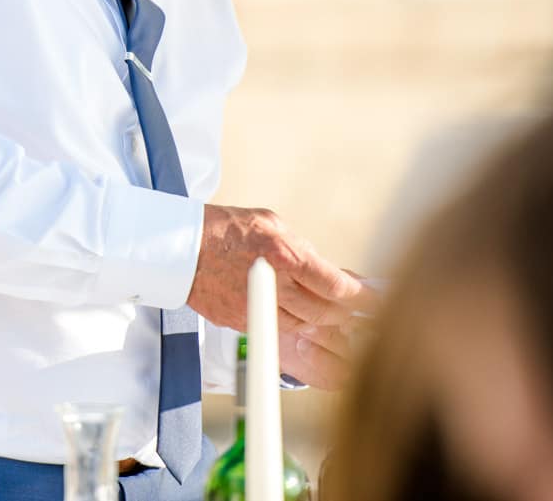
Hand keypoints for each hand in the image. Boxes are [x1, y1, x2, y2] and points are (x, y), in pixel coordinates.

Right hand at [187, 204, 377, 388]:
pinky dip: (292, 323)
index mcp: (286, 256)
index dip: (362, 298)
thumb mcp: (272, 224)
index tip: (373, 300)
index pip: (337, 287)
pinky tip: (296, 313)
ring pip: (304, 325)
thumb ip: (302, 249)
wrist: (178, 246)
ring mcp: (257, 307)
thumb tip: (329, 271)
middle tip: (355, 309)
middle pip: (325, 312)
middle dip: (344, 312)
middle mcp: (275, 285)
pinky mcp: (241, 321)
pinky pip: (277, 329)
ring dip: (320, 321)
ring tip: (328, 312)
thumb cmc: (224, 227)